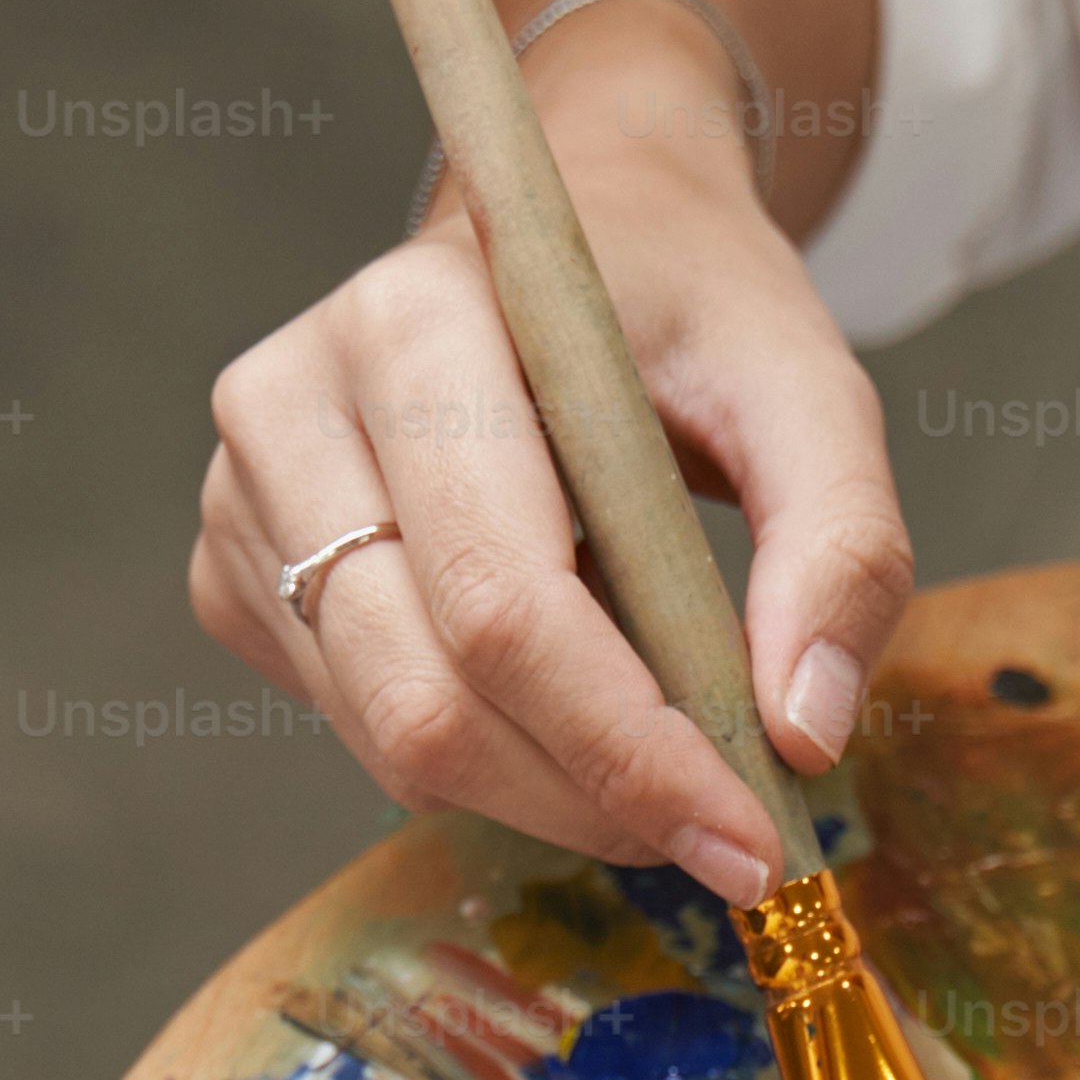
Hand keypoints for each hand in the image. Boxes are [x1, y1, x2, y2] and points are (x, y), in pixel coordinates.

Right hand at [192, 5, 905, 899]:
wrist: (579, 234)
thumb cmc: (689, 308)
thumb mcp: (811, 390)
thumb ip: (839, 547)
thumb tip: (803, 733)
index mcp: (409, 325)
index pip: (504, 604)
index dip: (628, 748)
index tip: (754, 844)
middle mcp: (289, 407)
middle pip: (431, 699)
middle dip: (596, 798)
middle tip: (728, 833)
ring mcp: (243, 499)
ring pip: (394, 740)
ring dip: (552, 795)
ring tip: (666, 755)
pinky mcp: (240, 576)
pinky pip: (364, 732)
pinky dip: (490, 762)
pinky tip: (567, 696)